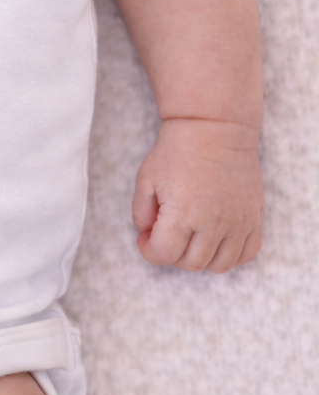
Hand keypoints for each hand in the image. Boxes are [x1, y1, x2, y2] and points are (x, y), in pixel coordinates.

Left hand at [132, 117, 262, 272]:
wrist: (214, 128)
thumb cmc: (176, 152)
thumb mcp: (146, 179)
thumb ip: (140, 214)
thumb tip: (148, 238)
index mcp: (183, 213)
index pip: (164, 254)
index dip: (149, 250)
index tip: (146, 237)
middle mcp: (214, 222)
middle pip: (191, 263)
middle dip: (172, 254)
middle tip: (167, 233)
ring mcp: (238, 222)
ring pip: (219, 265)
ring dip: (200, 258)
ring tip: (191, 236)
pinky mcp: (254, 218)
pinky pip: (246, 255)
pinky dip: (230, 255)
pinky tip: (216, 239)